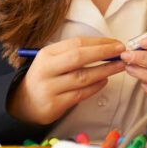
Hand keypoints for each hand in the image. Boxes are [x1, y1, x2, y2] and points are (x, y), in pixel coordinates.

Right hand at [7, 36, 125, 124]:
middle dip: (104, 53)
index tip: (116, 43)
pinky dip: (95, 87)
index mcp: (47, 54)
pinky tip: (105, 81)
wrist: (24, 103)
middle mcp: (46, 69)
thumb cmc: (45, 78)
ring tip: (119, 66)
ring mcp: (50, 87)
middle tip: (122, 52)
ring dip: (105, 70)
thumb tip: (105, 47)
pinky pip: (80, 94)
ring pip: (82, 77)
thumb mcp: (52, 60)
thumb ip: (73, 54)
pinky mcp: (54, 104)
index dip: (99, 42)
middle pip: (79, 57)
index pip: (76, 43)